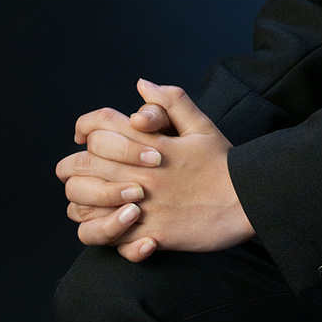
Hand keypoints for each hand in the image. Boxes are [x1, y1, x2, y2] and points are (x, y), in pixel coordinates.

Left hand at [56, 79, 253, 261]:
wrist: (248, 201)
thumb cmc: (223, 164)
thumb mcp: (201, 126)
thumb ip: (171, 102)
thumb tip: (142, 84)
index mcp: (153, 143)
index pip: (101, 127)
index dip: (85, 128)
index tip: (82, 136)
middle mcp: (143, 173)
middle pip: (83, 165)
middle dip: (73, 166)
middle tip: (79, 170)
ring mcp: (146, 205)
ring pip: (86, 203)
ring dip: (82, 200)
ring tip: (91, 200)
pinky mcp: (151, 234)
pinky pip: (108, 237)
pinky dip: (102, 231)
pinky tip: (110, 224)